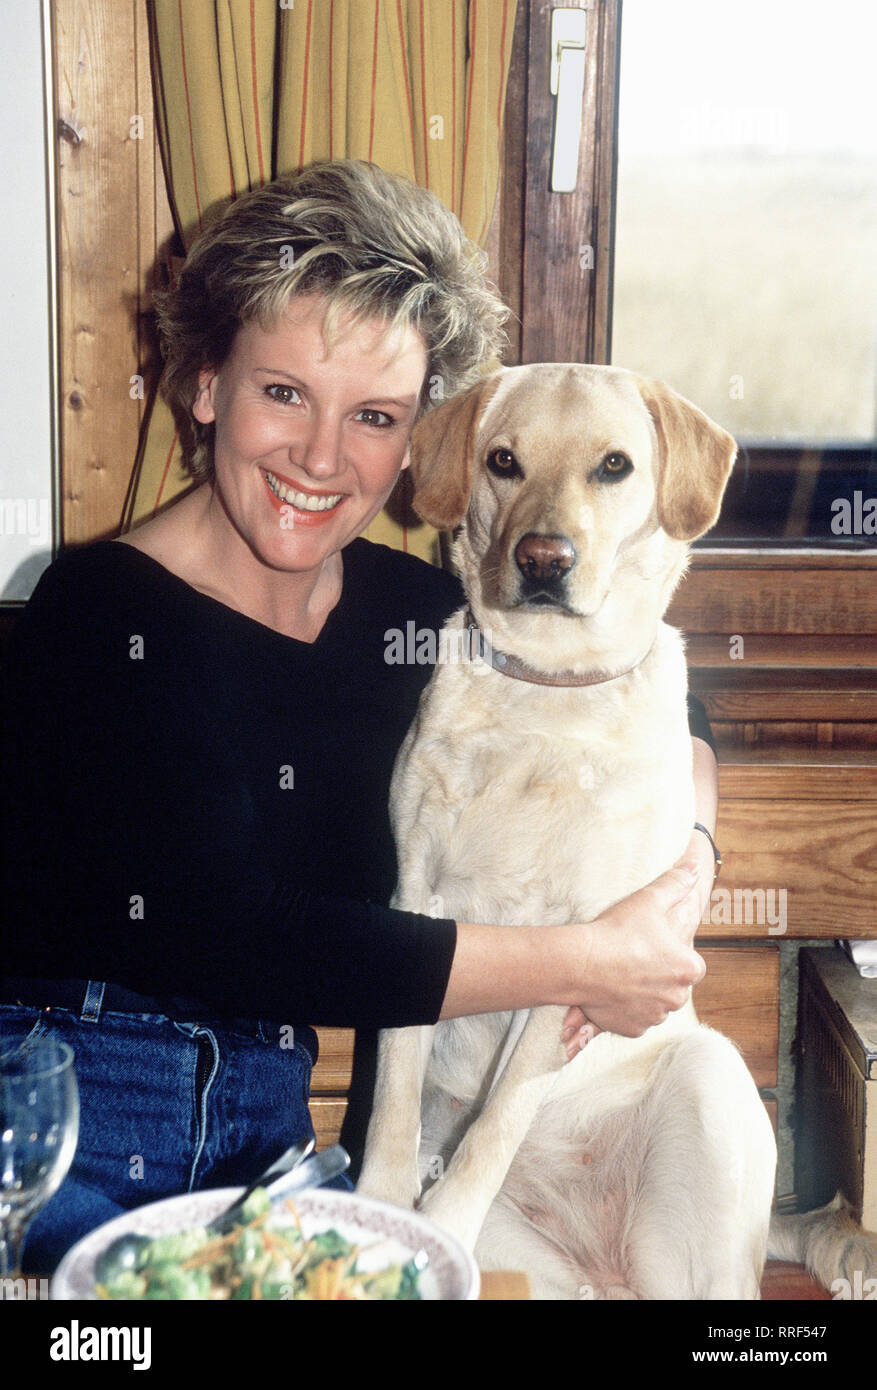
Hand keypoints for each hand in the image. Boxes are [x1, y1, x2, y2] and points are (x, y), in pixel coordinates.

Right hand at [570, 862, 706, 1038]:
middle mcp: (677, 998)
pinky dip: (626, 1009)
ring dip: (643, 993)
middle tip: (633, 957)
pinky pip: (634, 1019)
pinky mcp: (631, 1029)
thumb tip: (693, 868)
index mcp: (689, 969)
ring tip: (620, 972)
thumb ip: (675, 884)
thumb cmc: (618, 931)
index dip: (671, 954)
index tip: (652, 946)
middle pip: (672, 986)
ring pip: (654, 1003)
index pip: (690, 964)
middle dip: (657, 976)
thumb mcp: (649, 900)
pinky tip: (612, 990)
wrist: (581, 963)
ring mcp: (654, 1017)